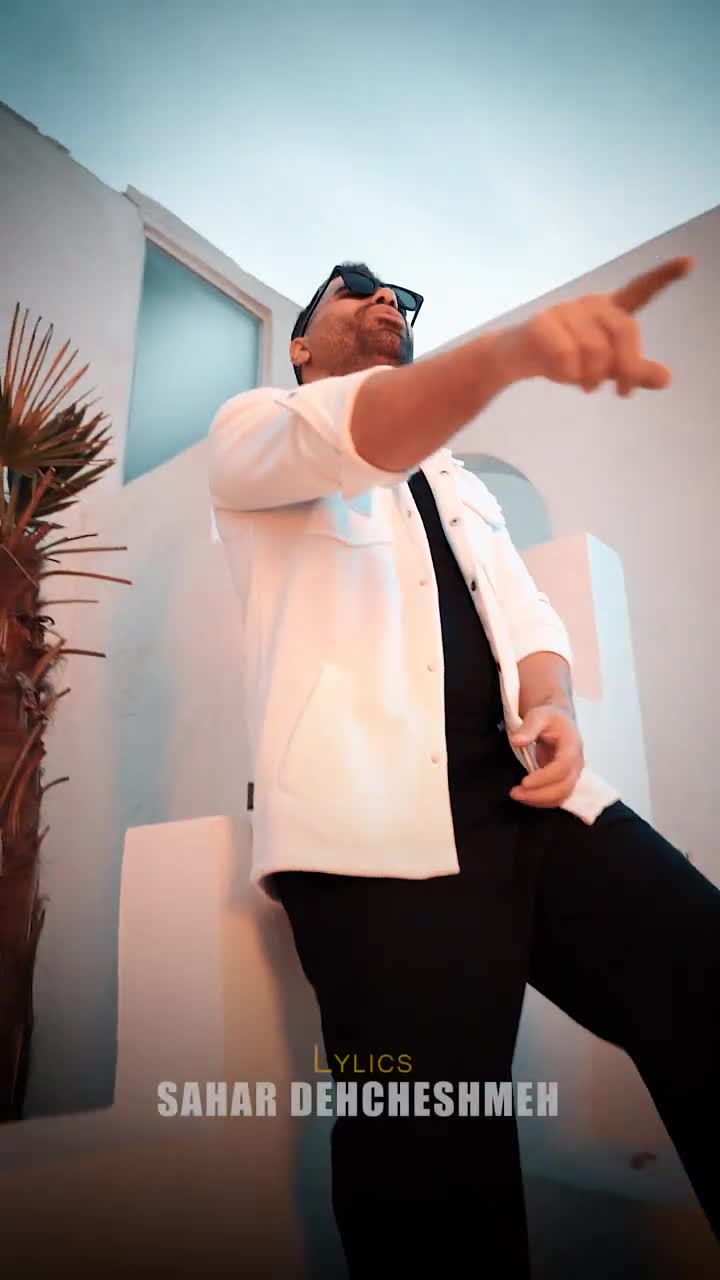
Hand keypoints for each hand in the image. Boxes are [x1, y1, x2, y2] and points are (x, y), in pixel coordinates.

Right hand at [498, 255, 692, 396]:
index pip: (640, 290)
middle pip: (624, 331)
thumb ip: (633, 372)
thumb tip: (666, 378)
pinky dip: (569, 374)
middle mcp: (590, 304)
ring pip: (596, 349)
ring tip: (586, 386)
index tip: (689, 263)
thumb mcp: (602, 368)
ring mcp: (566, 310)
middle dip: (628, 367)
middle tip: (623, 393)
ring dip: (593, 377)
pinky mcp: (542, 323)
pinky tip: (564, 377)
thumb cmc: (561, 358)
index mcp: (608, 310)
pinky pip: (567, 356)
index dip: (663, 276)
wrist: (513, 358)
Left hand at [508, 706, 583, 807]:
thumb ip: (528, 728)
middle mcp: (576, 763)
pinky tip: (525, 796)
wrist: (559, 721)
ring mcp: (572, 773)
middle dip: (539, 794)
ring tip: (516, 795)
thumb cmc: (550, 717)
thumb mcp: (538, 716)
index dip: (544, 778)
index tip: (524, 782)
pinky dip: (541, 800)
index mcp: (572, 746)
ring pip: (561, 795)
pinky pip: (557, 796)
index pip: (562, 767)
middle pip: (564, 787)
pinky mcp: (565, 780)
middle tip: (515, 793)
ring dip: (539, 800)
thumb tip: (517, 741)